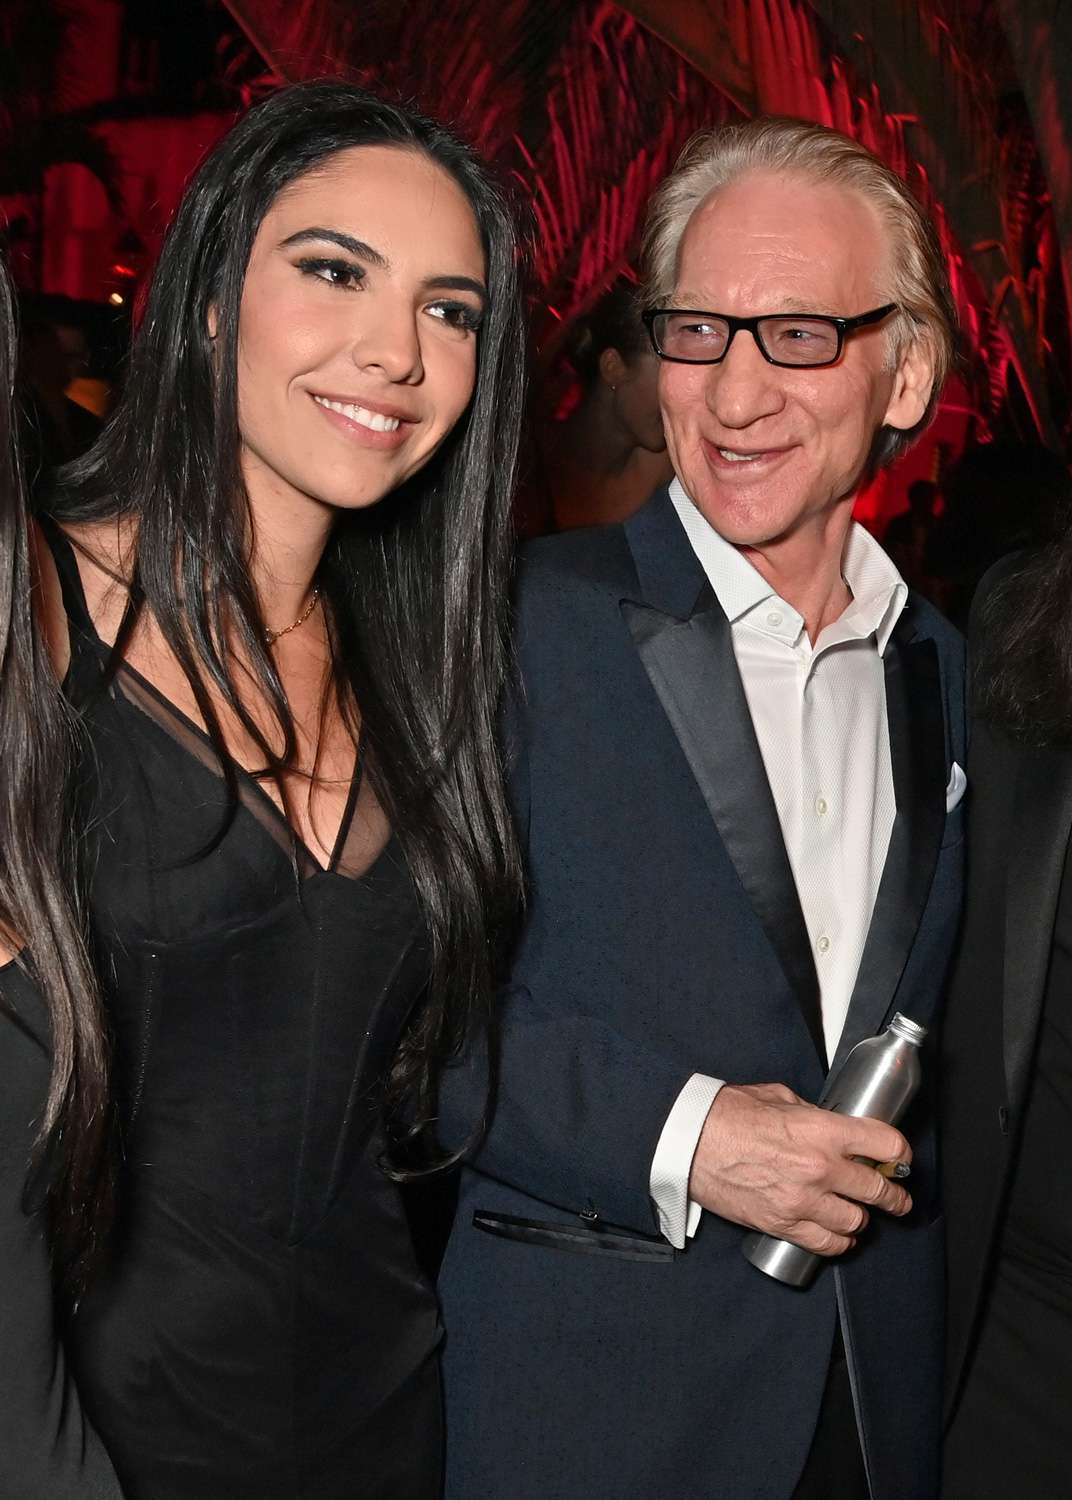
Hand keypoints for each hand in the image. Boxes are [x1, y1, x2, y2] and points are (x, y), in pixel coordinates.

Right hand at [688, 1082, 912, 1255]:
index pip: (886, 1145)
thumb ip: (812, 1114)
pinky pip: (827, 1244)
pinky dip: (839, 1242)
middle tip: (896, 1197)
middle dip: (893, 1195)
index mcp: (823, 1131)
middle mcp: (820, 1168)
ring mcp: (803, 1201)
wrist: (691, 1142)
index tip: (900, 1160)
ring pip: (856, 1222)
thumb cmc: (728, 1114)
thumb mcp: (779, 1098)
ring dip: (861, 1218)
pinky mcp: (783, 1224)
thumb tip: (831, 1125)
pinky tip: (840, 1234)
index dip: (900, 1154)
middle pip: (878, 1190)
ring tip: (859, 1213)